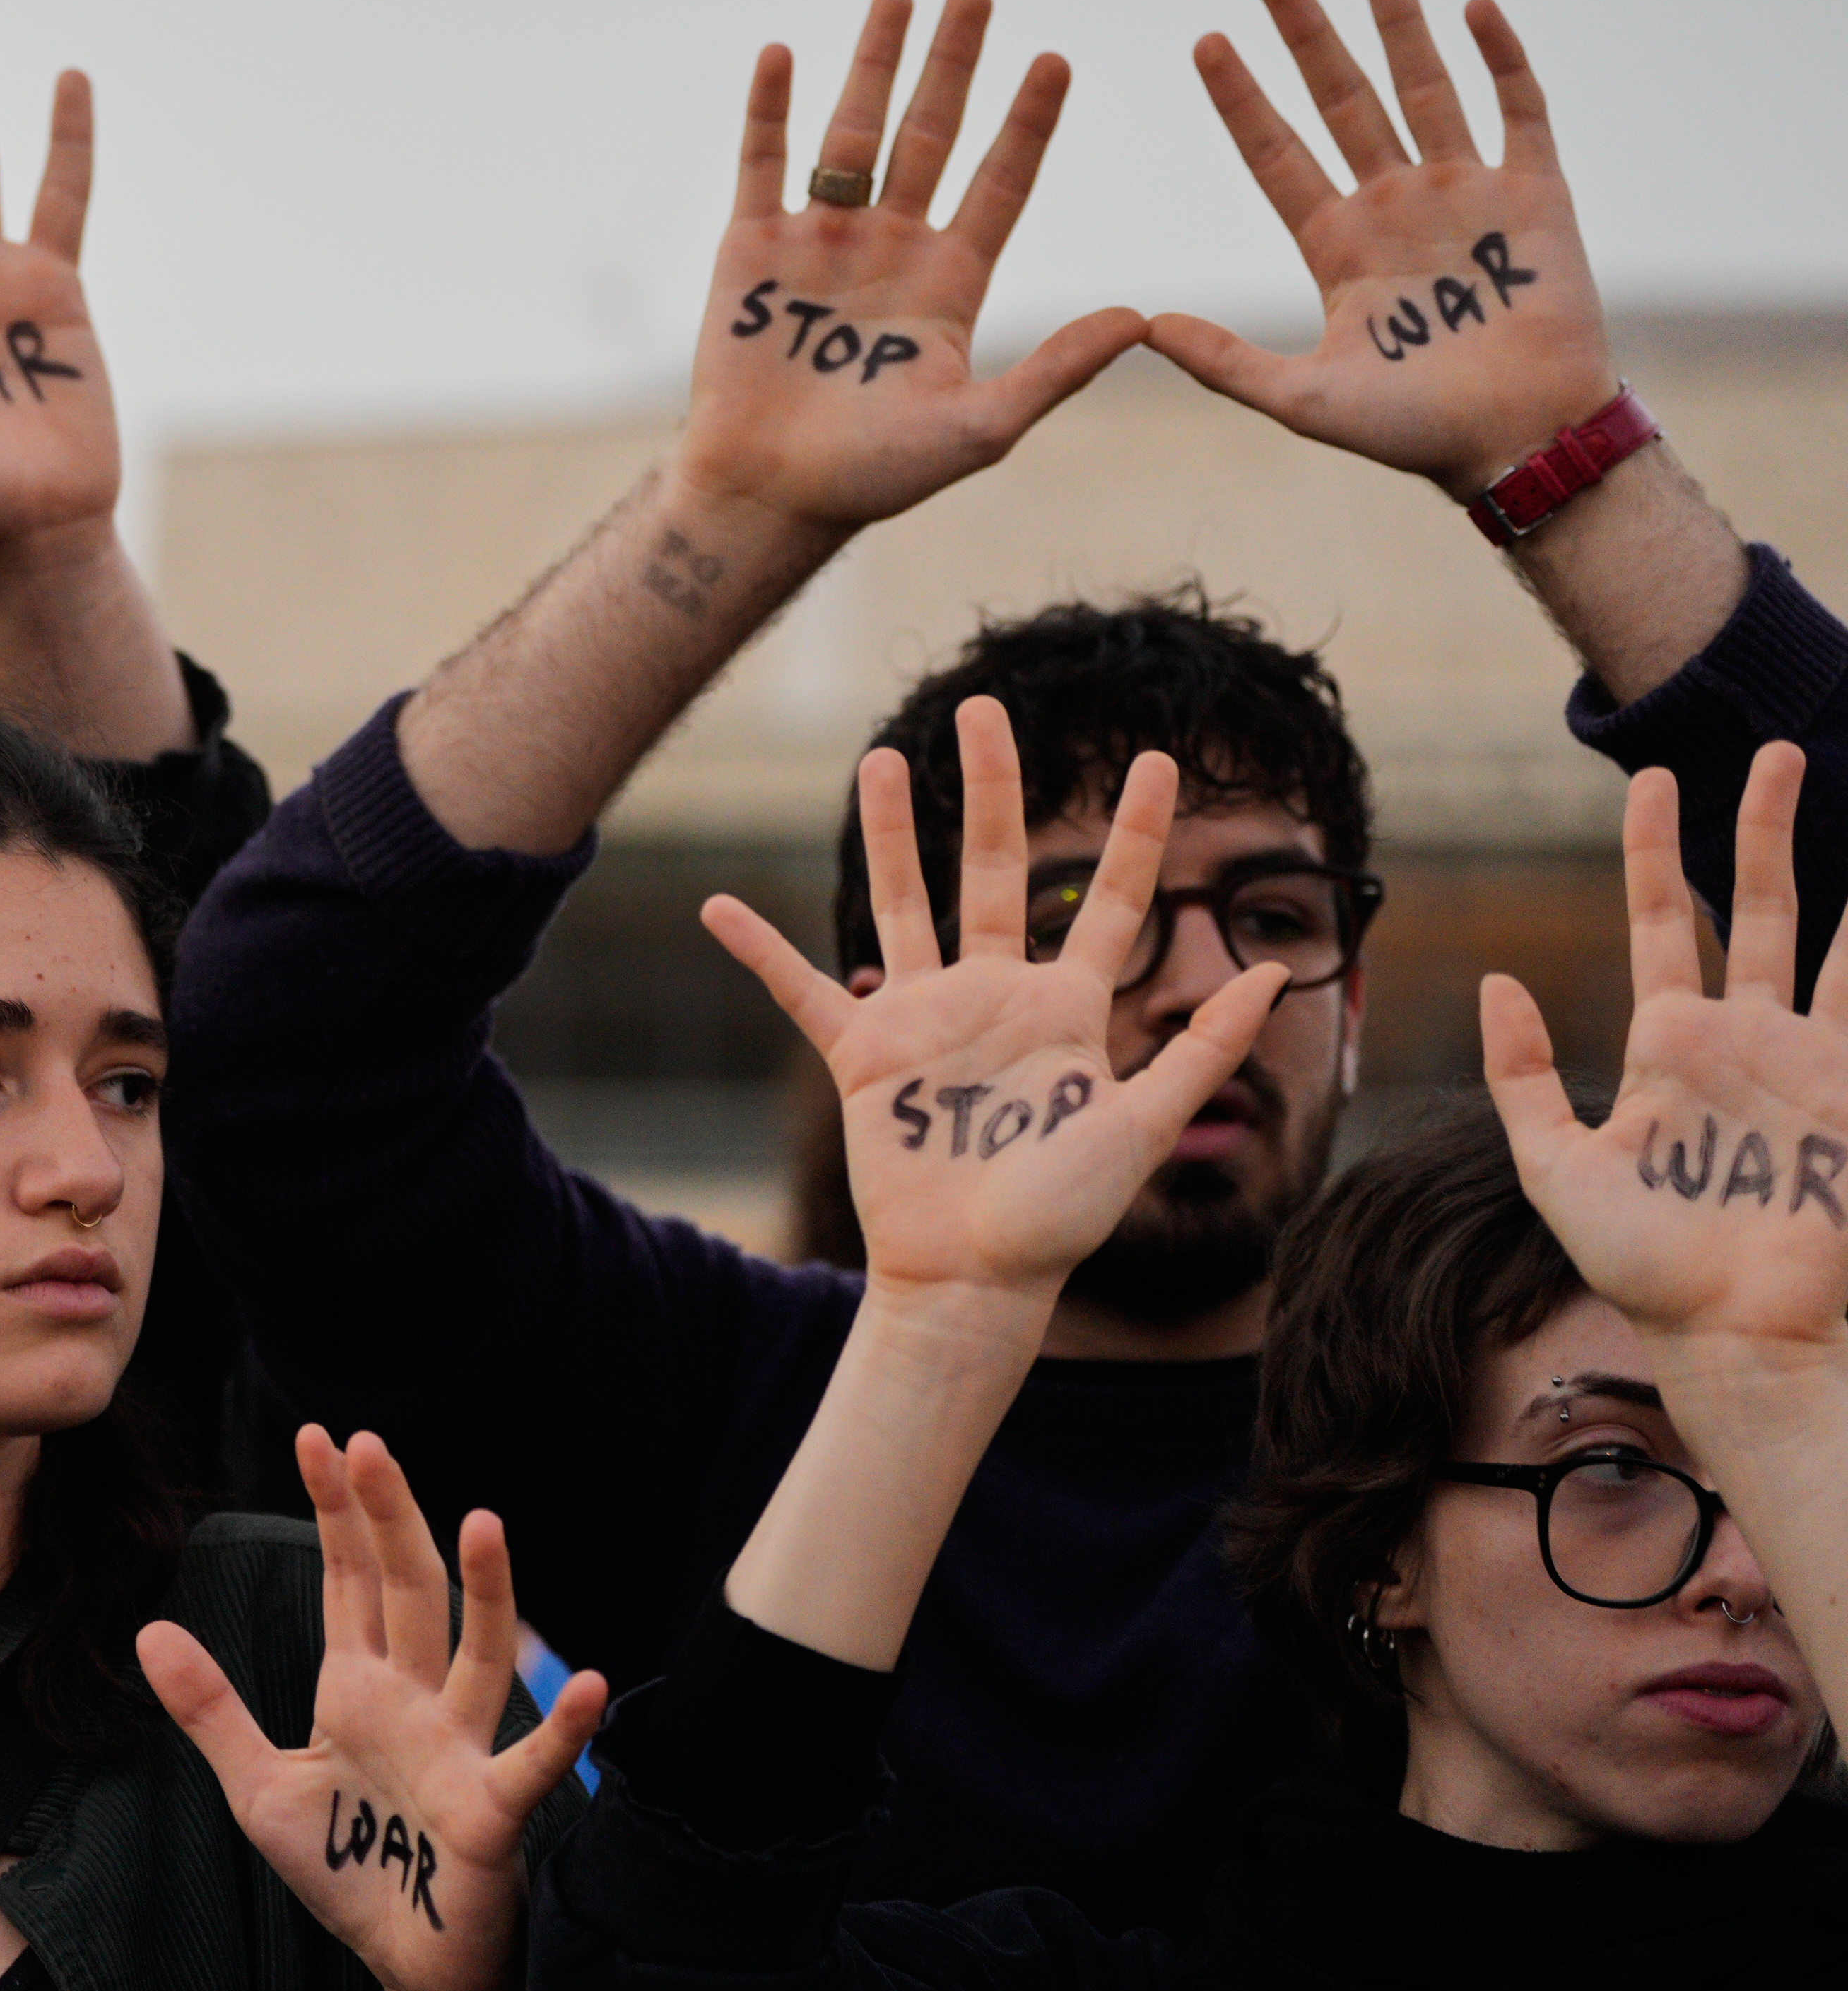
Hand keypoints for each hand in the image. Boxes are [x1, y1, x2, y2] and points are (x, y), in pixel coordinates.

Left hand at [137, 1429, 605, 1990]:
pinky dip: (563, 1727)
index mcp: (360, 1688)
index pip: (349, 1579)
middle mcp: (417, 1702)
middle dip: (387, 1520)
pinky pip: (532, 1763)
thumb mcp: (258, 1788)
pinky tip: (582, 1682)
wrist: (406, 1968)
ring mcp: (461, 1750)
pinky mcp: (493, 1812)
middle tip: (365, 1442)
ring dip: (484, 1592)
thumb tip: (148, 1629)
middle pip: (406, 1592)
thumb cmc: (346, 1872)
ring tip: (480, 1520)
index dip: (336, 1511)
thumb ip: (212, 1710)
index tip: (317, 1436)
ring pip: (478, 1655)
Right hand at [669, 0, 1141, 538]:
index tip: (1055, 60)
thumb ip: (1056, 371)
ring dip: (873, 63)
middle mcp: (890, 246)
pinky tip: (783, 52)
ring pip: (853, 133)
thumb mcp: (980, 428)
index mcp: (950, 280)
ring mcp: (820, 241)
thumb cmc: (875, 474)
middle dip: (954, 63)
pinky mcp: (753, 250)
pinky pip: (763, 163)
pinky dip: (769, 110)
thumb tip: (1140, 320)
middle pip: (931, 134)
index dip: (1028, 122)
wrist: (768, 494)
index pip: (1001, 181)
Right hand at [701, 697, 1286, 1297]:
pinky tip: (718, 909)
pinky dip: (760, 952)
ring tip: (881, 760)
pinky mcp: (865, 1056)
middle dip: (993, 789)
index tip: (1160, 760)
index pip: (1114, 900)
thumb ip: (1202, 1049)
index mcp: (1067, 1009)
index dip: (1140, 832)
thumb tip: (1272, 974)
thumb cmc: (1062, 1216)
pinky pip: (802, 991)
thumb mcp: (1144, 1127)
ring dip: (892, 833)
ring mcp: (925, 1020)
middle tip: (986, 711)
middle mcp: (995, 997)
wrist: (976, 1279)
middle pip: (996, 869)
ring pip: (903, 903)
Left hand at [1147, 0, 1615, 495]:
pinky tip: (1474, 5)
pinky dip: (1501, 57)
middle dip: (1308, 34)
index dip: (1242, 99)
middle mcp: (1395, 204)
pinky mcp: (1536, 195)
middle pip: (1340, 98)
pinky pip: (1518, 108)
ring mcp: (1466, 192)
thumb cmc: (1415, 431)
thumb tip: (1145, 328)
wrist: (1518, 443)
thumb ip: (1226, 364)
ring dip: (1397, 19)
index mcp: (1338, 244)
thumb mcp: (1302, 401)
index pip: (1276, 152)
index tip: (1206, 42)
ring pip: (1423, 84)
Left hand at [1487, 746, 1847, 1358]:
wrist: (1734, 1331)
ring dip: (1836, 868)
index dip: (1658, 851)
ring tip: (1844, 784)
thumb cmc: (1644, 1264)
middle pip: (1758, 906)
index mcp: (1669, 1043)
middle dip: (1762, 828)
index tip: (1655, 779)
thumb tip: (1496, 980)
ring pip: (1829, 938)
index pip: (1664, 921)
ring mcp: (1810, 1061)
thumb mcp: (1554, 1166)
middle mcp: (1743, 1038)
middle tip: (1770, 749)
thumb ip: (1522, 1076)